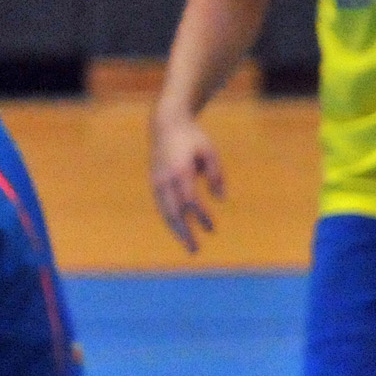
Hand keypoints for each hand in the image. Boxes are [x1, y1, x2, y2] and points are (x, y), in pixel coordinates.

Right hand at [147, 106, 224, 251]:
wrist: (166, 125)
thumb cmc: (193, 139)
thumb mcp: (209, 152)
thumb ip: (216, 175)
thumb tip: (220, 199)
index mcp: (180, 171)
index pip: (190, 200)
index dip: (200, 216)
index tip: (212, 228)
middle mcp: (165, 179)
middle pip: (173, 212)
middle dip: (184, 232)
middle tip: (194, 250)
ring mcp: (157, 182)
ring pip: (165, 212)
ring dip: (175, 230)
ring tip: (188, 246)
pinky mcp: (155, 183)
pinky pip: (162, 206)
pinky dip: (170, 220)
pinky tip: (180, 231)